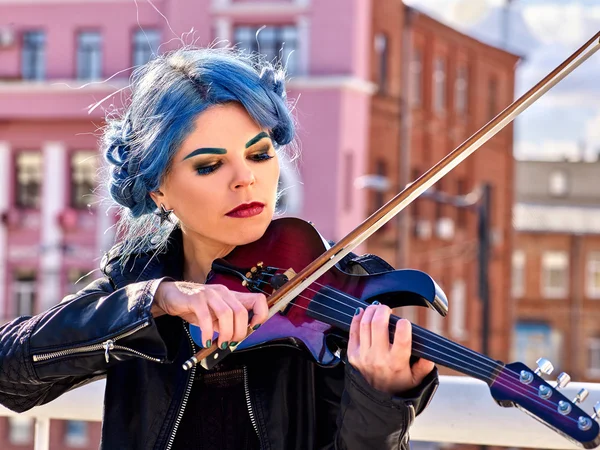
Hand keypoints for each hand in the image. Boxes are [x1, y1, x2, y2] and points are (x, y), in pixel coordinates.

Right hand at [152, 281, 268, 347]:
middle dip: (238, 332)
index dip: (261, 314)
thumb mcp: (214, 317)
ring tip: (219, 343)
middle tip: (230, 343)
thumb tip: (235, 340)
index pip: (258, 300)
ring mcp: (210, 294)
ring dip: (225, 333)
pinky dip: (208, 332)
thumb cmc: (195, 307)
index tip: (253, 328)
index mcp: (232, 296)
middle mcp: (224, 293)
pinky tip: (206, 340)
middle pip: (241, 312)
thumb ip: (226, 325)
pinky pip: (206, 317)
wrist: (171, 295)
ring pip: (226, 314)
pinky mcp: (196, 298)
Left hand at [347, 303, 434, 394]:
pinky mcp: (352, 355)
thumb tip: (430, 355)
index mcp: (397, 363)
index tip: (405, 322)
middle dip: (383, 310)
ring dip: (370, 311)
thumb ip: (425, 366)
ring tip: (376, 307)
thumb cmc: (398, 386)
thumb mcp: (417, 379)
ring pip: (364, 324)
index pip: (402, 339)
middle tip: (387, 308)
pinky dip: (357, 319)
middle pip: (379, 325)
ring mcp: (363, 356)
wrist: (377, 399)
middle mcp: (379, 358)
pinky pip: (352, 331)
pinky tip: (362, 313)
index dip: (404, 325)